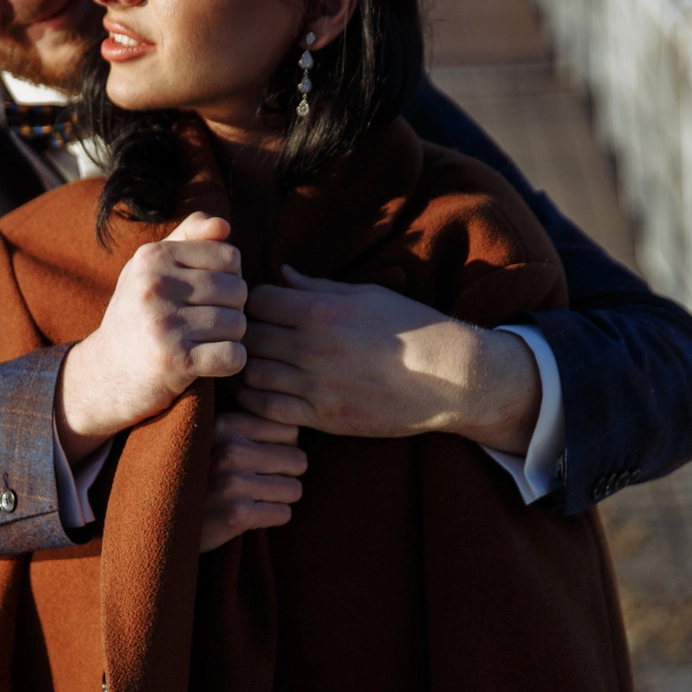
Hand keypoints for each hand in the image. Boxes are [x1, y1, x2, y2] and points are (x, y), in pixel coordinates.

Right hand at [56, 213, 247, 464]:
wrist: (103, 375)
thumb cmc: (137, 317)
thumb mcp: (150, 269)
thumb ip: (187, 238)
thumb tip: (224, 225)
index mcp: (152, 257)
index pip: (229, 256)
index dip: (229, 278)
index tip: (208, 296)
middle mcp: (155, 285)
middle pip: (237, 290)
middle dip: (232, 310)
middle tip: (207, 325)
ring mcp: (164, 324)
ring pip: (238, 324)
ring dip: (231, 339)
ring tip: (205, 342)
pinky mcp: (175, 361)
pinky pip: (234, 356)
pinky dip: (231, 363)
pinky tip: (210, 363)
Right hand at [199, 412, 307, 553]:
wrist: (156, 519)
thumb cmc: (193, 475)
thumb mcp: (209, 438)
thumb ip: (243, 426)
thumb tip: (296, 427)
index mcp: (225, 424)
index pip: (289, 430)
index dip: (280, 448)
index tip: (260, 459)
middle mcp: (230, 450)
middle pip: (297, 459)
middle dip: (284, 475)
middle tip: (259, 483)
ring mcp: (233, 483)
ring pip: (294, 489)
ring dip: (279, 498)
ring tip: (252, 499)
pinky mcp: (237, 514)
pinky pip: (283, 514)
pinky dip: (271, 518)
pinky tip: (248, 516)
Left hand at [237, 267, 541, 453]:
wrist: (448, 378)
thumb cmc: (412, 329)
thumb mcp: (367, 295)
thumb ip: (318, 287)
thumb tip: (282, 273)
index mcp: (320, 312)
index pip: (257, 301)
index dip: (252, 302)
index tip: (258, 307)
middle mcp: (312, 348)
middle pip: (247, 338)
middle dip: (243, 335)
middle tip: (246, 337)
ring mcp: (315, 386)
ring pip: (251, 375)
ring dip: (244, 369)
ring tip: (249, 364)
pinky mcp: (323, 418)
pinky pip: (268, 410)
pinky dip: (254, 402)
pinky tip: (259, 393)